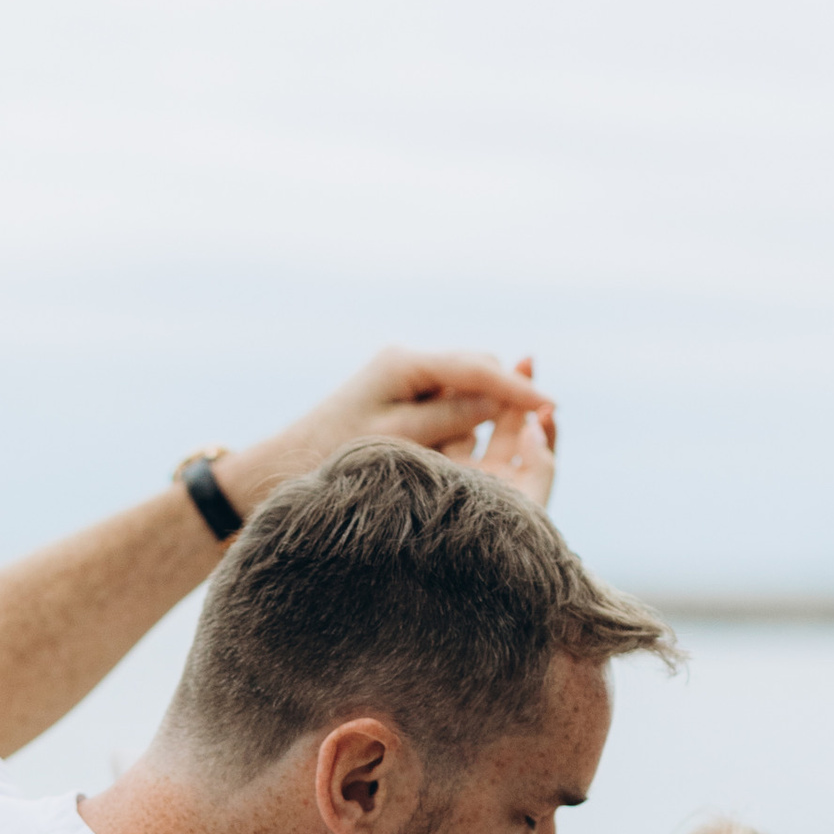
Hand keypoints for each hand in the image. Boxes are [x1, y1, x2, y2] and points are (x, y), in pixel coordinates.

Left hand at [219, 346, 552, 518]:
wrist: (282, 469)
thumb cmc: (333, 456)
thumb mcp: (400, 440)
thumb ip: (451, 416)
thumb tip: (499, 400)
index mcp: (405, 364)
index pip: (476, 368)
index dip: (516, 388)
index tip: (550, 406)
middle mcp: (407, 364)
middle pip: (478, 372)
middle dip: (500, 401)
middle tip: (522, 436)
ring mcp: (406, 381)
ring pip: (467, 393)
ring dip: (476, 421)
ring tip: (458, 457)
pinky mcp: (404, 403)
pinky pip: (449, 411)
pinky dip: (457, 431)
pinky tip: (443, 457)